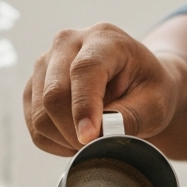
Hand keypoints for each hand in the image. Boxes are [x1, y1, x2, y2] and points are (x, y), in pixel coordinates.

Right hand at [24, 23, 186, 156]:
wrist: (137, 84)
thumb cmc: (149, 90)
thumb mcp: (154, 104)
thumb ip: (129, 117)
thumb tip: (98, 134)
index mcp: (104, 38)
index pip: (84, 71)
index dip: (84, 107)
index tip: (90, 139)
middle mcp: (68, 42)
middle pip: (53, 94)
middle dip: (73, 132)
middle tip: (97, 148)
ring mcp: (45, 61)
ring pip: (39, 113)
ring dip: (63, 139)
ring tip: (91, 142)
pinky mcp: (33, 84)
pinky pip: (32, 124)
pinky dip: (52, 141)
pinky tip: (75, 139)